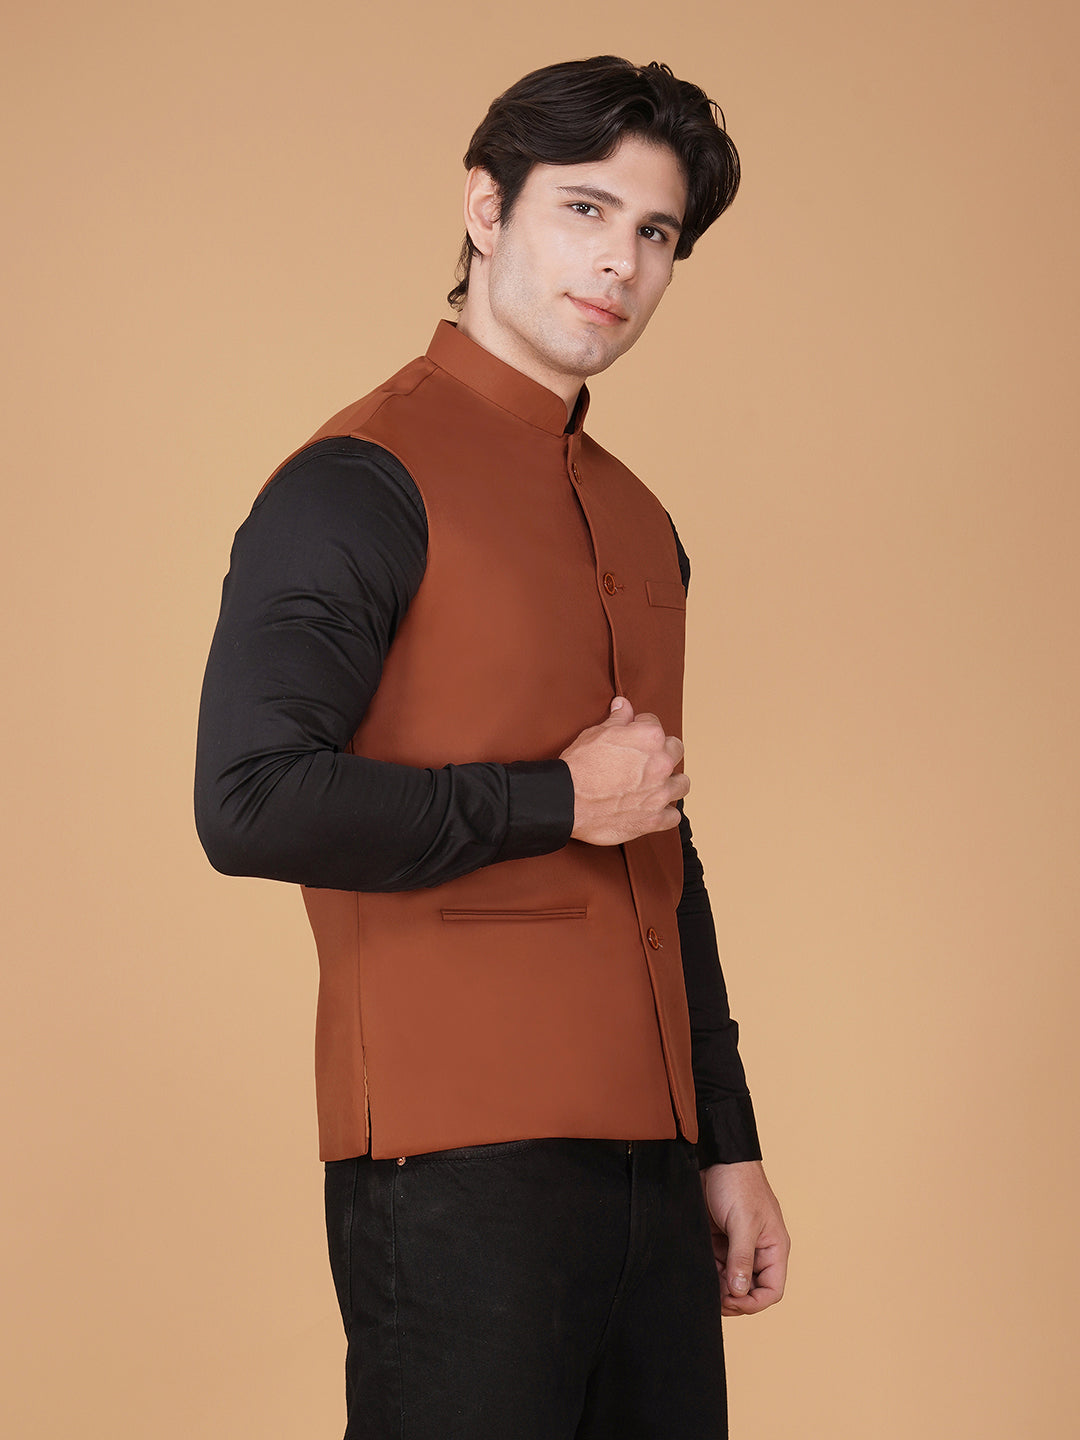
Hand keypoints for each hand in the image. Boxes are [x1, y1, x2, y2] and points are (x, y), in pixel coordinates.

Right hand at [558, 696, 688, 845]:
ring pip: (681, 783)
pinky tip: (653, 809)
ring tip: (655, 784)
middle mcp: (661, 763)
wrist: (567, 800)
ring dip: (670, 782)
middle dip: (662, 752)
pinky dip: (665, 813)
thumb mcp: (596, 733)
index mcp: (650, 737)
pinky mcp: (654, 819)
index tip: (632, 736)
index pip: (655, 723)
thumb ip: (617, 718)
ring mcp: (660, 793)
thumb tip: (623, 704)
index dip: (641, 728)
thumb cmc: (580, 766)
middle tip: (644, 759)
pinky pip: (673, 816)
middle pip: (676, 750)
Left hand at [700, 1160, 789, 1316]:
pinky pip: (716, 1265)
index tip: (732, 1301)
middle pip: (750, 1289)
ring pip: (731, 1280)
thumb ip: (742, 1258)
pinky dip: (709, 1272)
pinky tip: (699, 1270)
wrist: (716, 1157)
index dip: (754, 1302)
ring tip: (704, 1284)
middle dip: (733, 1297)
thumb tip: (740, 1291)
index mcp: (774, 1248)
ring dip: (718, 1285)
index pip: (772, 1290)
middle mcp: (758, 1250)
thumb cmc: (738, 1184)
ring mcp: (738, 1245)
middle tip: (714, 1297)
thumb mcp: (743, 1223)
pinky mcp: (720, 1239)